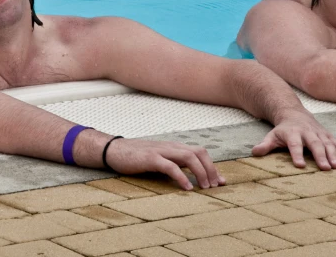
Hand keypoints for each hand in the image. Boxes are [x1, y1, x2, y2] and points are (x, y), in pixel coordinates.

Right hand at [104, 138, 224, 189]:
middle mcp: (171, 147)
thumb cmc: (137, 158)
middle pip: (199, 153)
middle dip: (211, 169)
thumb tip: (189, 178)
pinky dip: (181, 177)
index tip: (221, 181)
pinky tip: (187, 188)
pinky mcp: (151, 158)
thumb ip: (174, 164)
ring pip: (189, 157)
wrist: (114, 150)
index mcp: (175, 147)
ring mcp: (161, 151)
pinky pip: (170, 166)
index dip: (213, 166)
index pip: (200, 152)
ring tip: (206, 187)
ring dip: (200, 172)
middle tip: (216, 186)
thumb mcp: (160, 159)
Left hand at [251, 109, 335, 169]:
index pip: (295, 145)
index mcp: (293, 134)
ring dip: (334, 156)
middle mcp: (308, 133)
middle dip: (320, 156)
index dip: (297, 154)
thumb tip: (254, 152)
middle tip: (325, 169)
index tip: (300, 165)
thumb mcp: (271, 136)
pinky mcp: (328, 136)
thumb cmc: (282, 130)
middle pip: (315, 145)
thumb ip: (265, 145)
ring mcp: (320, 134)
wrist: (294, 113)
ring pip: (328, 144)